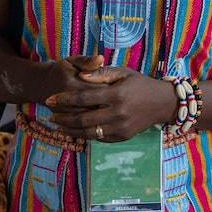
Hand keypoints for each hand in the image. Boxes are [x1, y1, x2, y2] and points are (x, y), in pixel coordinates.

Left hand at [45, 63, 172, 142]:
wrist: (161, 103)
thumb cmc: (140, 84)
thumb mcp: (123, 73)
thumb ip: (101, 74)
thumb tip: (80, 76)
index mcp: (116, 95)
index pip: (83, 98)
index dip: (64, 99)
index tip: (50, 99)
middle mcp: (117, 113)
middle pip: (82, 119)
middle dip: (63, 118)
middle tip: (51, 116)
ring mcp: (120, 127)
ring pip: (89, 132)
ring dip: (71, 130)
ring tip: (59, 126)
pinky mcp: (122, 137)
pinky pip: (99, 138)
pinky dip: (85, 135)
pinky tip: (76, 130)